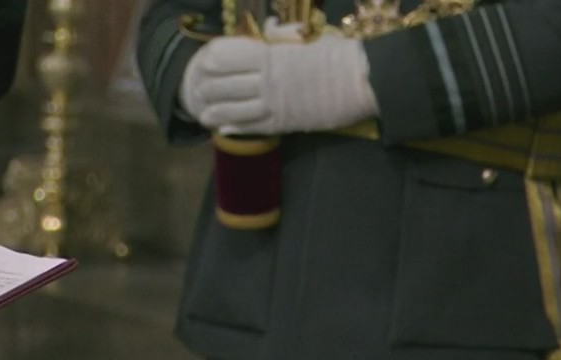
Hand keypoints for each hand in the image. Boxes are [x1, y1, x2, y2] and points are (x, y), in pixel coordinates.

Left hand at [179, 24, 376, 135]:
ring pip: (234, 109)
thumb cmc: (338, 54)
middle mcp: (267, 78)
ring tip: (204, 116)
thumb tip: (268, 27)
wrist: (361, 79)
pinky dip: (236, 128)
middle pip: (224, 84)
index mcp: (270, 53)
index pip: (227, 54)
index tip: (206, 63)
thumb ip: (283, 34)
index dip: (212, 59)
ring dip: (216, 113)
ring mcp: (275, 102)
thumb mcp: (308, 36)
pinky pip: (254, 127)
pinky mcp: (287, 122)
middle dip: (207, 88)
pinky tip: (223, 130)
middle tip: (198, 93)